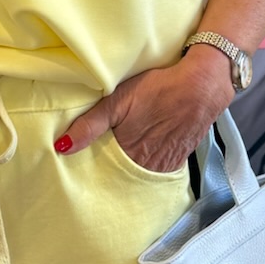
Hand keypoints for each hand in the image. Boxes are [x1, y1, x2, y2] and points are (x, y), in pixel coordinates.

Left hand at [58, 47, 234, 173]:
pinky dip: (148, 168)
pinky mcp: (180, 158)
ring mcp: (166, 164)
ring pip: (141, 175)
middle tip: (98, 167)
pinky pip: (159, 171)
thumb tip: (61, 148)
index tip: (82, 168)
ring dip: (130, 172)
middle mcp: (148, 166)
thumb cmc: (159, 89)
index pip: (104, 173)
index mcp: (130, 155)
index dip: (93, 170)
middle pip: (123, 177)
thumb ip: (89, 126)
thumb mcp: (118, 101)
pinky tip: (143, 158)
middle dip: (111, 174)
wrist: (203, 85)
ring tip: (119, 162)